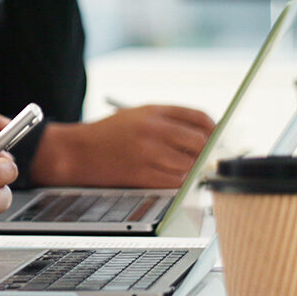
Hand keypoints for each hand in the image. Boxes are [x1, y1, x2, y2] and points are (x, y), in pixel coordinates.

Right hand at [33, 106, 216, 188]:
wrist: (76, 152)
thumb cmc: (107, 134)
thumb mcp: (137, 115)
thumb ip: (169, 121)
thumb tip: (205, 135)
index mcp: (153, 112)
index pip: (198, 117)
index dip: (215, 129)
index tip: (219, 138)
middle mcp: (153, 130)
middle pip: (200, 142)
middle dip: (212, 152)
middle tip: (214, 159)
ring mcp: (148, 153)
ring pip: (191, 165)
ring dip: (198, 171)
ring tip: (195, 171)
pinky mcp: (142, 175)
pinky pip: (176, 182)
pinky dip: (183, 183)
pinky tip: (180, 180)